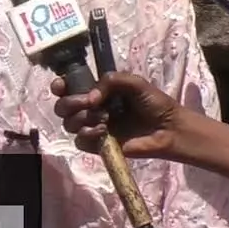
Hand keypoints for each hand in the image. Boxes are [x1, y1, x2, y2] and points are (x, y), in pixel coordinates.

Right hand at [50, 72, 185, 158]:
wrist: (169, 128)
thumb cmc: (154, 103)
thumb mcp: (134, 82)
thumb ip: (110, 81)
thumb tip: (89, 98)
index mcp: (96, 91)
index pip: (67, 87)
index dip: (59, 86)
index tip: (61, 86)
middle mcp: (90, 109)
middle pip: (61, 107)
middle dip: (71, 103)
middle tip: (90, 103)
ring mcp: (92, 127)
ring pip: (68, 124)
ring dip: (82, 119)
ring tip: (105, 119)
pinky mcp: (97, 146)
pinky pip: (79, 141)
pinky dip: (88, 135)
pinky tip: (104, 132)